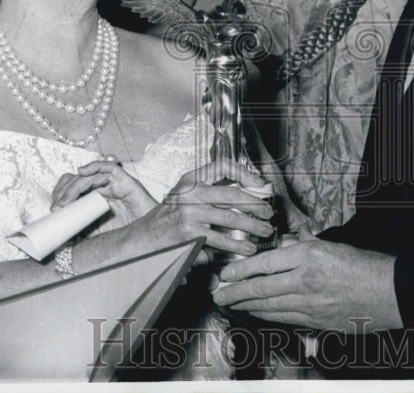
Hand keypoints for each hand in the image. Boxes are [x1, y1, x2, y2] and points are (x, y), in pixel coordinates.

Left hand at [51, 160, 157, 229]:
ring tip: (65, 200)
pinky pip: (108, 167)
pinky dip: (94, 166)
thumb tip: (60, 237)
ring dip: (73, 186)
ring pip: (89, 175)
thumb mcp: (96, 235)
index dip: (61, 195)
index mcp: (94, 199)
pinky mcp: (124, 180)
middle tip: (57, 207)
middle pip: (78, 180)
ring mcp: (113, 183)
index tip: (53, 210)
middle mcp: (102, 189)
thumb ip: (81, 232)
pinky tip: (82, 171)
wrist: (147, 236)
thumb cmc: (125, 234)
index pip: (73, 189)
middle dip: (64, 191)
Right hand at [135, 158, 275, 263]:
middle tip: (268, 213)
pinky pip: (218, 240)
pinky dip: (235, 245)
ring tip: (264, 232)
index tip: (259, 183)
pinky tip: (246, 248)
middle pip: (231, 194)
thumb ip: (209, 190)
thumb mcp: (185, 195)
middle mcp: (190, 194)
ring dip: (251, 227)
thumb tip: (246, 190)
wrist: (144, 239)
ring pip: (228, 219)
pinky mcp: (189, 235)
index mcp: (191, 180)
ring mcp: (189, 215)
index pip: (222, 165)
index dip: (243, 172)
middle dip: (254, 204)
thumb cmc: (169, 217)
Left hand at [211, 232, 402, 331]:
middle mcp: (305, 280)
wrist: (392, 292)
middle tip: (219, 294)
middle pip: (261, 289)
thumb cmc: (367, 265)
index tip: (225, 273)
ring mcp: (311, 305)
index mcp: (309, 256)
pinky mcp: (317, 322)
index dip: (241, 269)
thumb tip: (292, 237)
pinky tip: (258, 314)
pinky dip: (268, 316)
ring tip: (232, 304)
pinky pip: (285, 319)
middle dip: (236, 293)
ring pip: (270, 307)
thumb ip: (308, 241)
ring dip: (247, 306)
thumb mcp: (334, 244)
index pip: (266, 263)